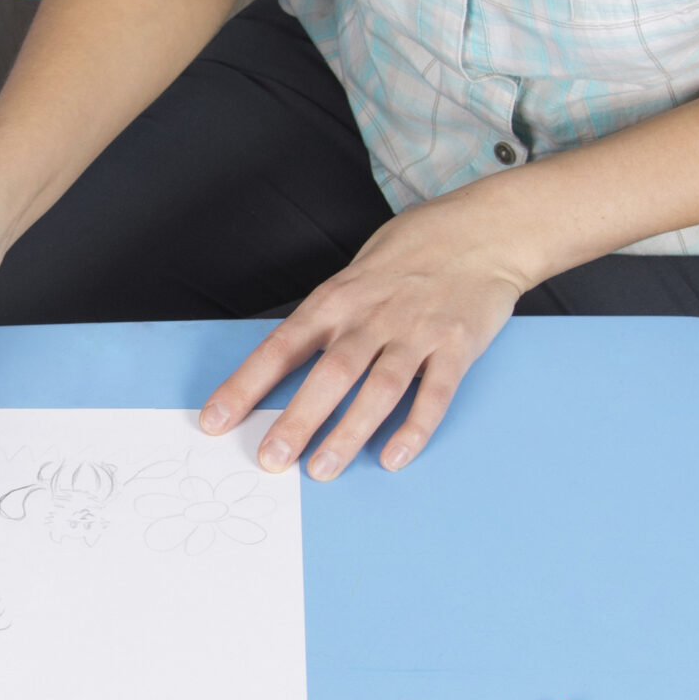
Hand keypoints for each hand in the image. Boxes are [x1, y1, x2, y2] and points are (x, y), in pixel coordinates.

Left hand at [200, 193, 531, 478]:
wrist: (483, 230)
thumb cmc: (411, 252)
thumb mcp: (354, 274)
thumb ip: (326, 318)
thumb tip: (283, 364)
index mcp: (336, 299)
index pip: (280, 346)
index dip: (246, 385)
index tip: (215, 419)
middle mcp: (373, 316)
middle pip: (330, 373)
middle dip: (297, 420)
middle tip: (271, 460)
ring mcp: (417, 332)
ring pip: (379, 389)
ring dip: (349, 433)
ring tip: (322, 469)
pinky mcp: (457, 346)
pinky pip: (435, 394)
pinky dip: (414, 428)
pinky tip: (393, 457)